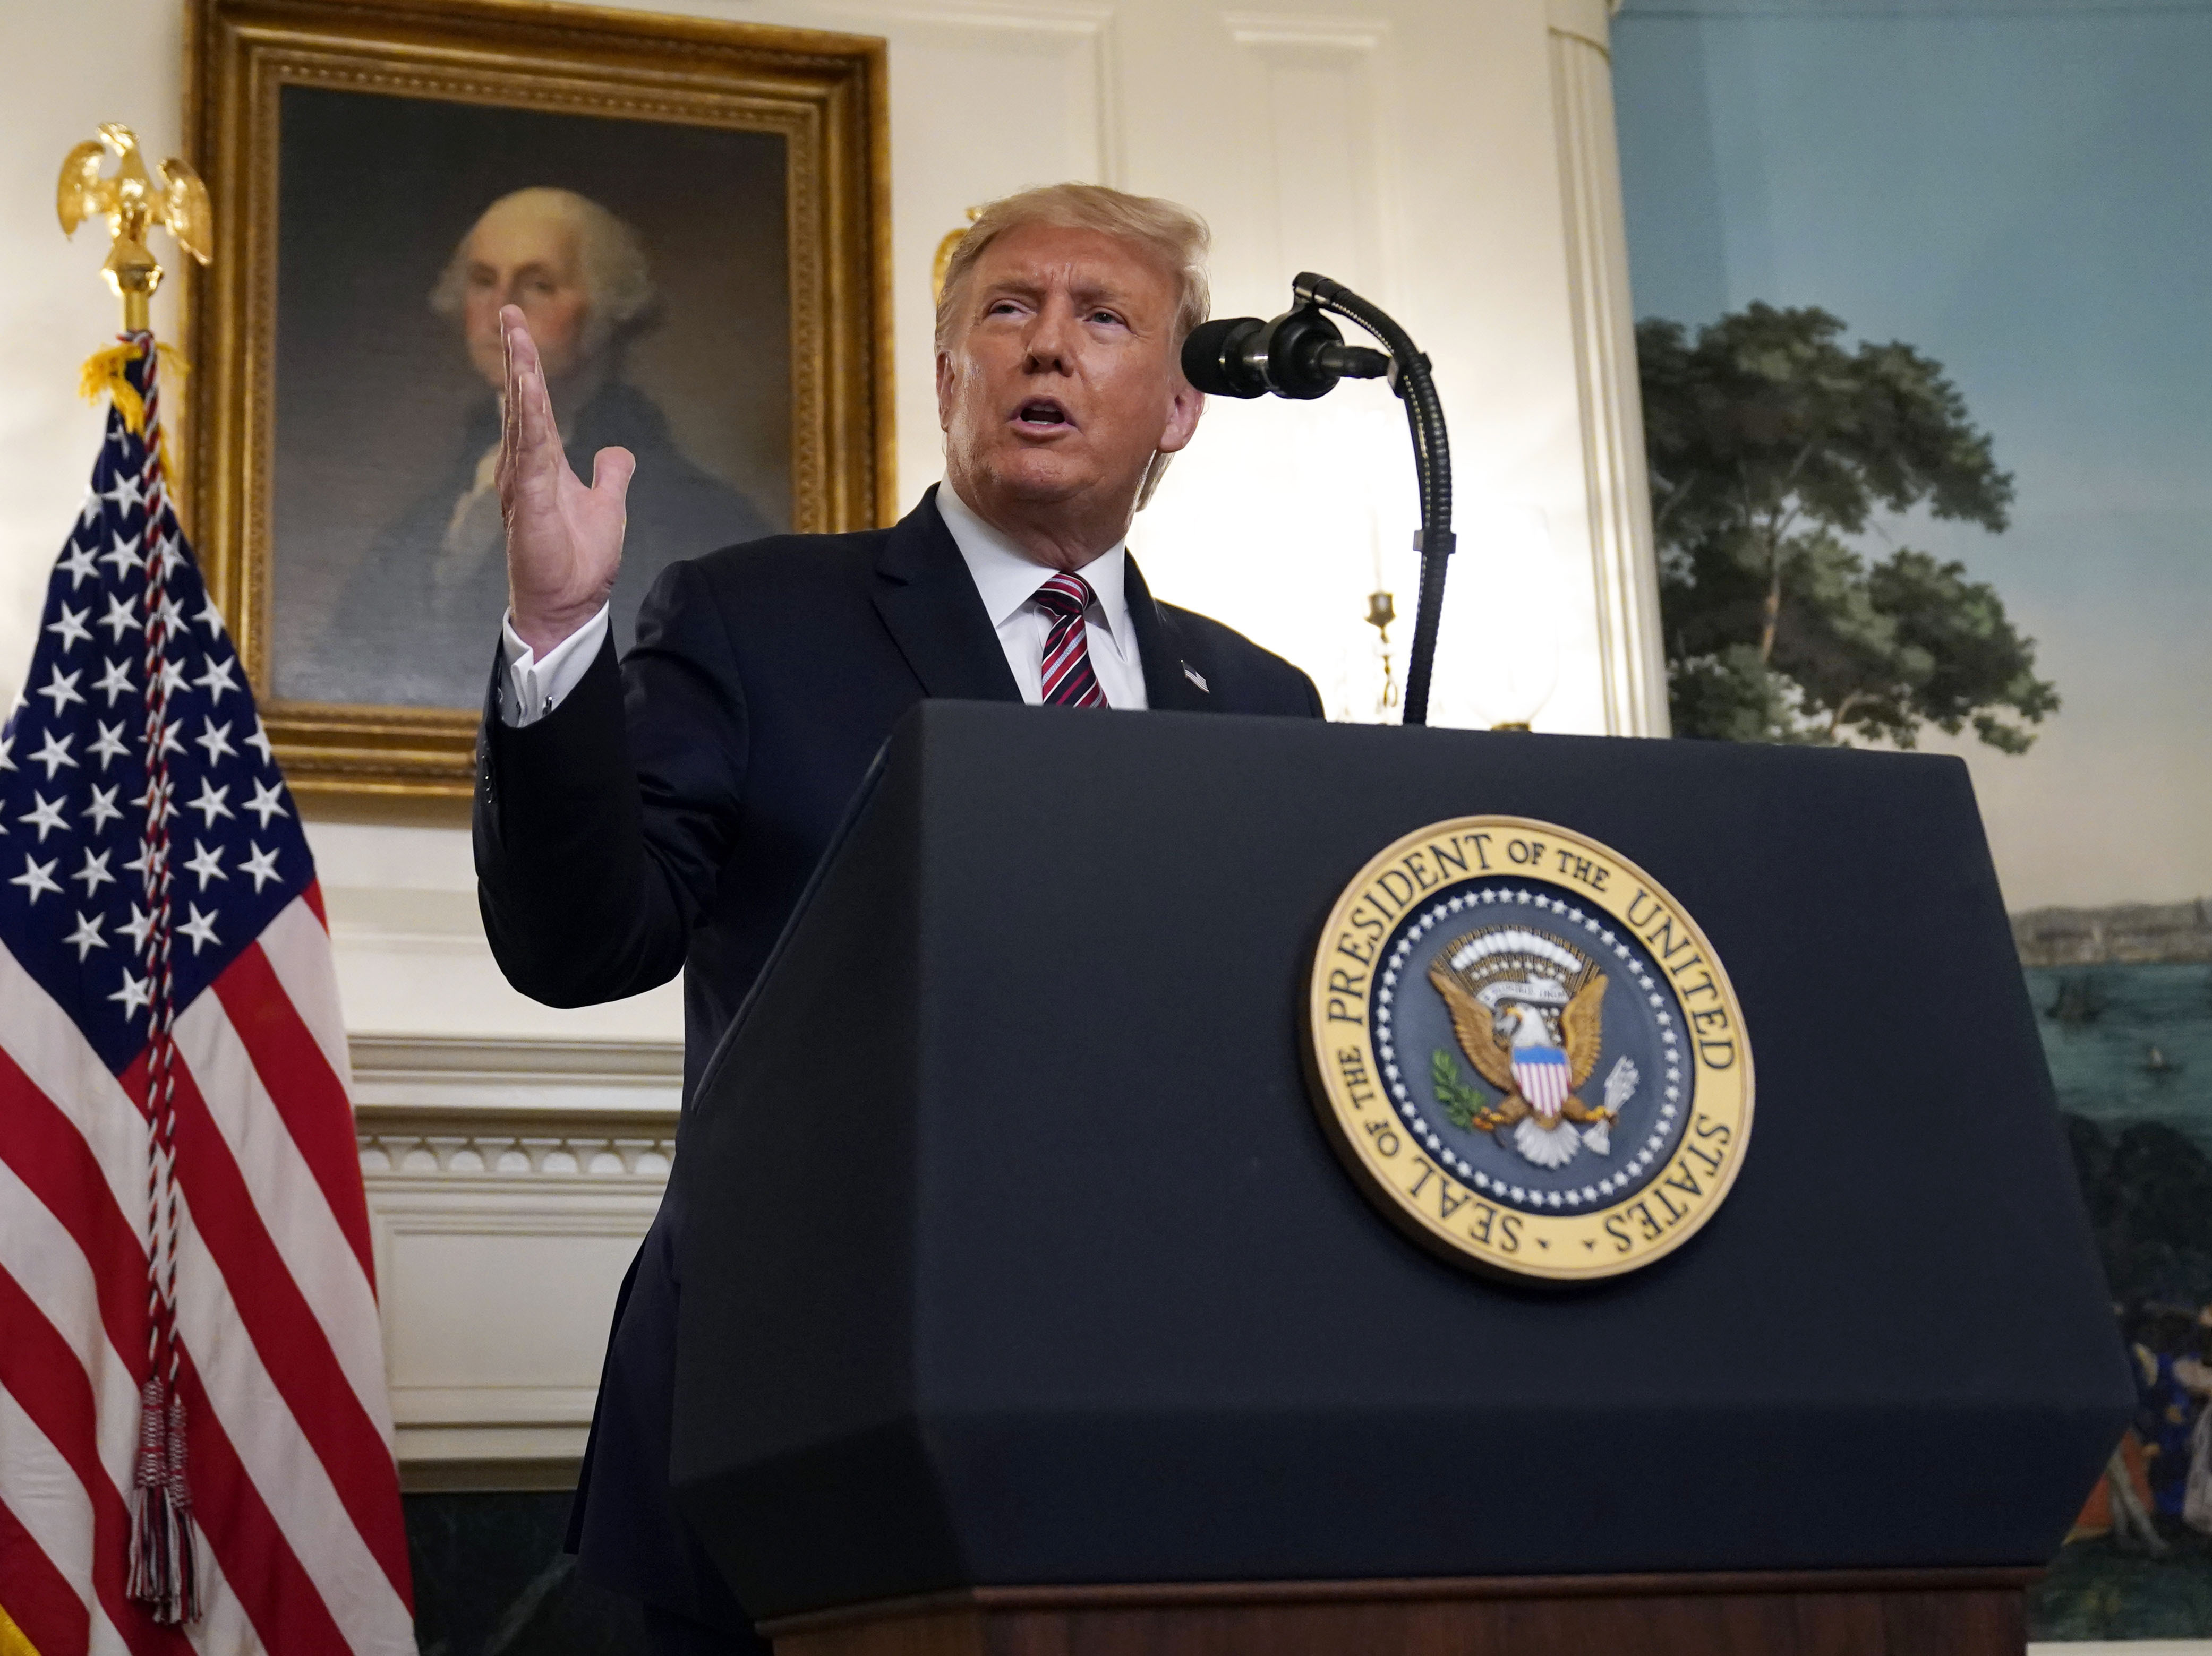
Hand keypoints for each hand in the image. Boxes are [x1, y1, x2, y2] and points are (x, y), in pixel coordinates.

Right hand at [497, 304, 632, 653]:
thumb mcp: (607, 506)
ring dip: (521, 377)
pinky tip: (526, 388)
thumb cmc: (579, 562)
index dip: (529, 369)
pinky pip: (529, 452)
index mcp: (540, 466)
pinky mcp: (529, 503)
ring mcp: (524, 484)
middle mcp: (524, 468)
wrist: (569, 605)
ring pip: (523, 420)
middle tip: (510, 312)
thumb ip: (610, 475)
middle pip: (522, 403)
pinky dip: (528, 419)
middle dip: (517, 357)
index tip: (520, 328)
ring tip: (517, 337)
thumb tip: (616, 451)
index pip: (536, 407)